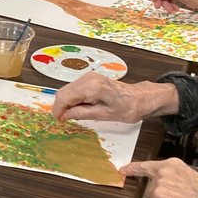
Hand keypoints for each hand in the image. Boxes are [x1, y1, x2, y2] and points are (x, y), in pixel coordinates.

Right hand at [53, 73, 179, 122]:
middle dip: (61, 107)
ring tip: (74, 115)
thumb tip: (65, 115)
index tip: (58, 120)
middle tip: (65, 120)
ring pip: (67, 90)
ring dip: (66, 103)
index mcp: (92, 87)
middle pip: (63, 92)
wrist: (139, 98)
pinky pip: (74, 88)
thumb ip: (81, 114)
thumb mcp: (104, 115)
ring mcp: (89, 77)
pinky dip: (72, 99)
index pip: (64, 97)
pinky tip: (79, 107)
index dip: (58, 110)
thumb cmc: (127, 107)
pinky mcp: (90, 79)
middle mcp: (88, 79)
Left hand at [120, 158, 197, 197]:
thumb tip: (172, 188)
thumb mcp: (189, 176)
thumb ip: (175, 178)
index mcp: (171, 165)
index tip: (123, 169)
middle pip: (153, 189)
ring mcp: (157, 188)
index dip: (134, 168)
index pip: (147, 166)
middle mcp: (161, 174)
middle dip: (162, 197)